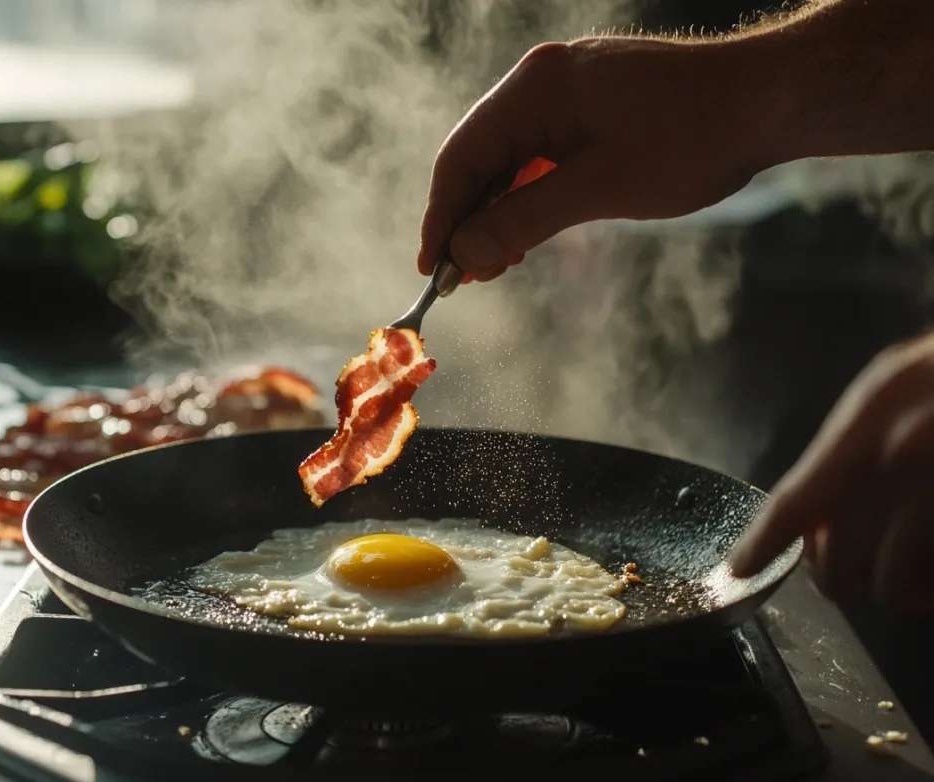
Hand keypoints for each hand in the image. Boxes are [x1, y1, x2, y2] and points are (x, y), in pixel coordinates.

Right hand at [418, 37, 776, 280]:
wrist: (772, 99)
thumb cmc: (694, 137)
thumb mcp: (602, 188)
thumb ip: (524, 219)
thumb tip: (463, 250)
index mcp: (535, 88)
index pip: (460, 157)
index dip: (441, 217)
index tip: (434, 268)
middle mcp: (541, 81)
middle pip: (479, 157)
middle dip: (469, 219)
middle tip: (465, 275)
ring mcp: (567, 91)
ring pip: (509, 159)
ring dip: (498, 212)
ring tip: (496, 263)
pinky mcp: (591, 106)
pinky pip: (540, 154)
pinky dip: (528, 195)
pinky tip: (530, 231)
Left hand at [730, 333, 933, 613]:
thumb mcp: (910, 382)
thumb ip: (863, 443)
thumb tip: (814, 521)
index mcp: (881, 406)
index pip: (799, 494)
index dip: (760, 542)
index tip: (735, 570)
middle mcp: (910, 449)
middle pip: (839, 560)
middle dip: (850, 576)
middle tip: (873, 567)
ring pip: (894, 587)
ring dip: (909, 591)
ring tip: (929, 566)